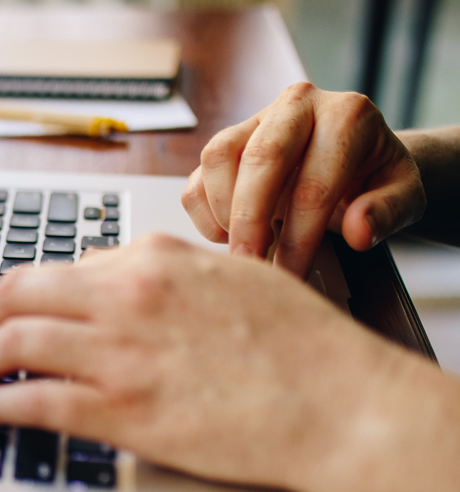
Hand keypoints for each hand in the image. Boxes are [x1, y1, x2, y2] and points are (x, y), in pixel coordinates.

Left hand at [0, 235, 404, 489]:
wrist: (337, 403)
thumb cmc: (300, 345)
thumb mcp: (235, 276)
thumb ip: (170, 270)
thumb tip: (116, 270)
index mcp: (154, 260)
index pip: (64, 266)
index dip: (32, 292)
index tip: (21, 308)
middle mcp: (125, 298)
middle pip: (19, 295)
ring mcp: (118, 356)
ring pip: (13, 345)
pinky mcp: (119, 413)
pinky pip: (32, 403)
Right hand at [181, 82, 425, 276]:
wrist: (357, 159)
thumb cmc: (375, 179)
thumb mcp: (403, 197)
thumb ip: (387, 213)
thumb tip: (358, 231)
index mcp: (347, 115)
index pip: (314, 183)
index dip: (299, 238)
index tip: (291, 277)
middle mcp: (298, 104)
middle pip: (260, 159)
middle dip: (249, 222)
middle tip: (249, 266)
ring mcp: (256, 119)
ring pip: (218, 158)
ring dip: (222, 212)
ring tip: (243, 247)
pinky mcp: (228, 141)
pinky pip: (198, 176)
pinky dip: (205, 213)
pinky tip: (230, 235)